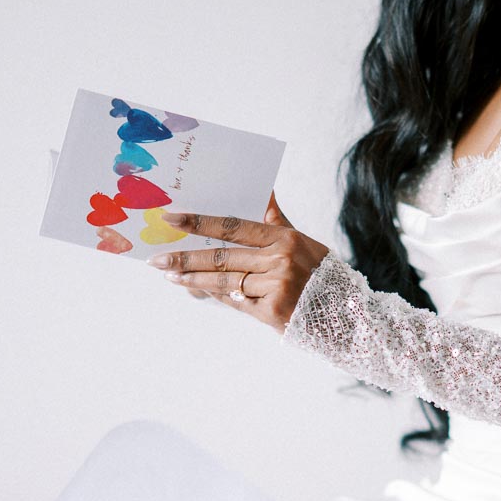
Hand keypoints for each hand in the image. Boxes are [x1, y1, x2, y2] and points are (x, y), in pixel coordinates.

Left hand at [145, 191, 330, 332]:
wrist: (343, 313)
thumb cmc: (318, 273)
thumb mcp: (302, 241)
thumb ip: (276, 219)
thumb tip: (264, 188)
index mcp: (285, 239)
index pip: (233, 226)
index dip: (200, 223)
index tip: (172, 219)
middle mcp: (280, 261)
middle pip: (222, 257)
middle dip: (185, 257)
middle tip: (158, 257)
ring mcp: (276, 287)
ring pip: (224, 281)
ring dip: (193, 278)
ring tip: (170, 274)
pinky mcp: (272, 312)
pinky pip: (235, 301)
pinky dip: (216, 294)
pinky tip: (196, 288)